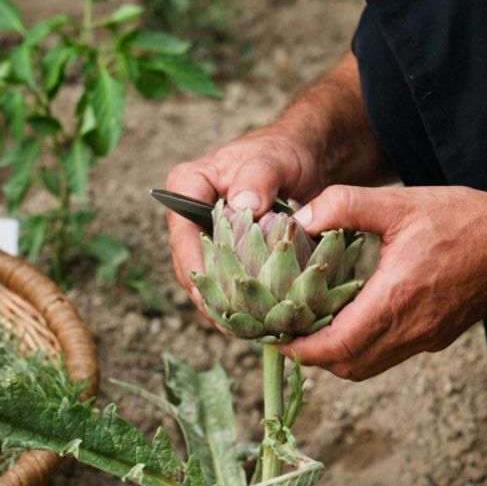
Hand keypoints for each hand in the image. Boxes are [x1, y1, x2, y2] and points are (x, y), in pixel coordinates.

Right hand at [165, 130, 321, 311]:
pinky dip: (236, 302)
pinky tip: (252, 324)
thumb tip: (243, 206)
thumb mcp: (273, 159)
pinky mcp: (225, 252)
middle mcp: (190, 213)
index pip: (182, 232)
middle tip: (226, 325)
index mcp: (188, 186)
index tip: (211, 295)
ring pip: (204, 278)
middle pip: (188, 263)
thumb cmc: (284, 153)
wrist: (304, 159)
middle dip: (205, 296)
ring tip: (238, 332)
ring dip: (219, 306)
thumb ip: (258, 177)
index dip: (194, 267)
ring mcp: (206, 235)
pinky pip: (224, 281)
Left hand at [280, 185, 486, 379]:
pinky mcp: (434, 338)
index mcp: (396, 298)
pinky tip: (350, 318)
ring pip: (366, 367)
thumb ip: (345, 204)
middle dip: (311, 355)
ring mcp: (424, 338)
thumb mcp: (400, 203)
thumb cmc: (463, 220)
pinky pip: (388, 356)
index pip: (337, 346)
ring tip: (312, 326)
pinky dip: (360, 348)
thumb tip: (301, 218)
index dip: (300, 348)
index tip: (274, 334)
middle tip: (285, 330)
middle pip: (347, 366)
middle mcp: (410, 329)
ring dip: (335, 355)